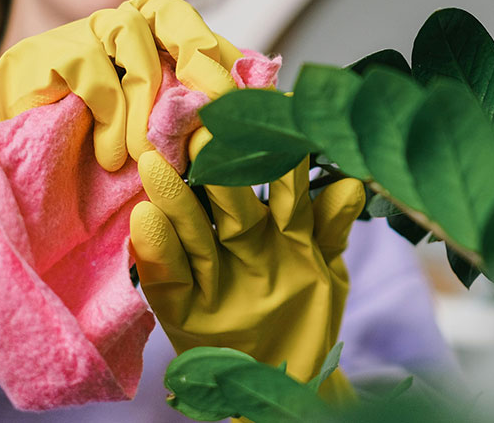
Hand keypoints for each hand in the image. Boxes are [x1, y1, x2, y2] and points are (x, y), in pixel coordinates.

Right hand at [0, 0, 239, 369]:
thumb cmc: (85, 182)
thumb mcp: (155, 155)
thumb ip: (195, 128)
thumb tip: (260, 105)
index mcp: (141, 53)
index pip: (194, 31)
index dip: (225, 56)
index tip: (253, 96)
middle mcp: (106, 36)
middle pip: (165, 10)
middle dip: (200, 54)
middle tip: (216, 105)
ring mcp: (68, 41)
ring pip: (128, 32)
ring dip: (149, 96)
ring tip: (150, 154)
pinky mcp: (32, 59)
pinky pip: (88, 65)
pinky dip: (109, 112)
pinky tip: (109, 157)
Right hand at [130, 150, 364, 400]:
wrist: (289, 380)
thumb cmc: (306, 316)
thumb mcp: (327, 271)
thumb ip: (332, 229)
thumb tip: (350, 184)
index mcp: (277, 226)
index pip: (270, 179)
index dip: (269, 150)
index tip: (263, 112)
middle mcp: (240, 240)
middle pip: (227, 197)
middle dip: (218, 163)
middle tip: (205, 129)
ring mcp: (210, 272)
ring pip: (192, 227)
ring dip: (175, 197)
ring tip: (156, 165)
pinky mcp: (182, 308)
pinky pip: (167, 278)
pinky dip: (156, 250)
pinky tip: (143, 221)